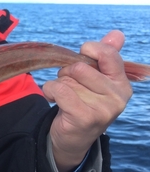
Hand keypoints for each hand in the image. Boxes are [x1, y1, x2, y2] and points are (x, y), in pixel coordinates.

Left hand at [42, 30, 132, 171]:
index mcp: (122, 83)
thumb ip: (105, 56)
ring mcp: (104, 109)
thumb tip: (117, 34)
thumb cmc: (83, 102)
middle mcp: (118, 96)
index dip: (88, 50)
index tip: (81, 57)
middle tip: (69, 85)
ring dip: (58, 84)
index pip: (107, 53)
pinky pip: (59, 90)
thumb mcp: (95, 79)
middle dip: (67, 73)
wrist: (73, 138)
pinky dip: (50, 91)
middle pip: (80, 66)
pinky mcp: (85, 118)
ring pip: (67, 78)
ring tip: (64, 96)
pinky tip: (54, 99)